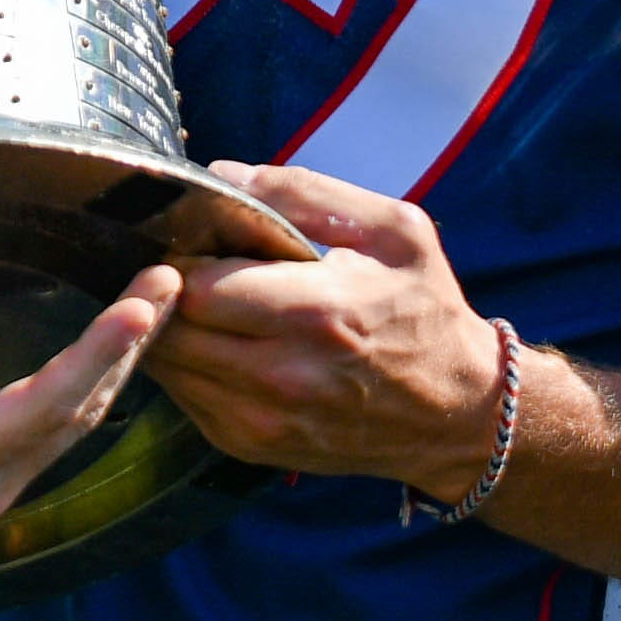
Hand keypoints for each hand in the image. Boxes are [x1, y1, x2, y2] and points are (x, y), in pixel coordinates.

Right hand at [0, 216, 176, 620]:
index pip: (48, 398)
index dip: (100, 350)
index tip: (142, 308)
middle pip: (82, 411)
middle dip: (130, 347)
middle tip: (167, 285)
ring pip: (75, 428)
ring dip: (115, 369)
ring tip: (149, 311)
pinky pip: (56, 440)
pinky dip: (87, 393)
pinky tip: (100, 362)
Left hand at [142, 162, 511, 503]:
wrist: (458, 415)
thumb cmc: (425, 310)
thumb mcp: (395, 230)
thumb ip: (305, 193)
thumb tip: (222, 174)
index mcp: (318, 313)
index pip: (199, 286)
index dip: (182, 254)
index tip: (191, 235)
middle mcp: (282, 376)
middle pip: (170, 328)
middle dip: (163, 290)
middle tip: (180, 262)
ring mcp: (262, 421)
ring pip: (167, 365)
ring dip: (166, 326)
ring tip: (195, 297)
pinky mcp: (250, 447)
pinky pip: (183, 396)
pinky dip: (185, 363)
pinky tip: (215, 338)